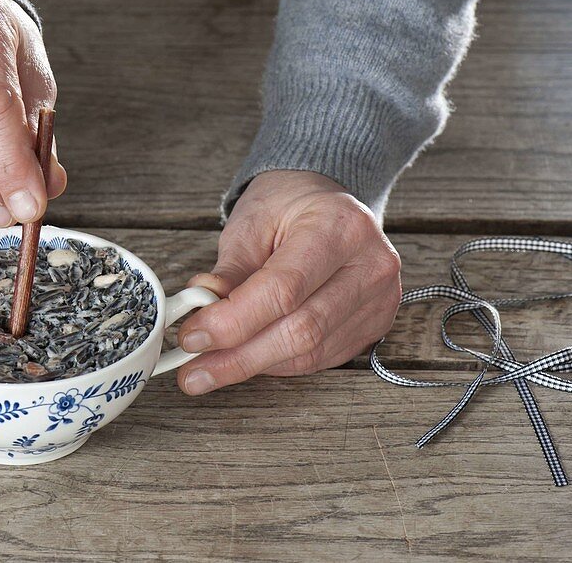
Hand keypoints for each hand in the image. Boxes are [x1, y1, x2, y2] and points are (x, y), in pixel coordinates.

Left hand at [176, 170, 401, 394]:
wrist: (325, 201)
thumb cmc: (286, 206)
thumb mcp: (249, 225)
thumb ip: (229, 271)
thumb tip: (203, 313)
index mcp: (339, 227)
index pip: (283, 290)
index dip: (233, 322)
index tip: (192, 337)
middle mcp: (370, 266)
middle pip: (301, 331)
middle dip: (239, 357)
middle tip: (193, 371)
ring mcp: (379, 299)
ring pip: (310, 353)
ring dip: (253, 366)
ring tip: (209, 369)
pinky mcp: (375, 324)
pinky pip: (320, 357)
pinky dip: (277, 363)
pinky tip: (245, 359)